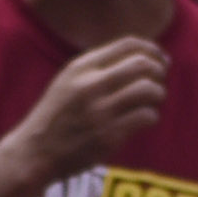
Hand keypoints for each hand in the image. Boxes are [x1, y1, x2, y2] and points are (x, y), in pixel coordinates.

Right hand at [0, 40, 170, 191]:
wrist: (36, 150)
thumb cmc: (58, 115)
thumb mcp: (69, 80)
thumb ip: (97, 67)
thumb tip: (140, 56)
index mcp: (81, 66)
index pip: (127, 45)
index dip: (151, 49)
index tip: (160, 59)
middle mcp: (91, 84)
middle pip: (142, 64)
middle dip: (159, 70)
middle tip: (160, 80)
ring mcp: (100, 110)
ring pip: (148, 89)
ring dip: (159, 93)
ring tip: (154, 100)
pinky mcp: (109, 135)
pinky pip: (146, 116)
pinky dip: (152, 115)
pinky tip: (146, 118)